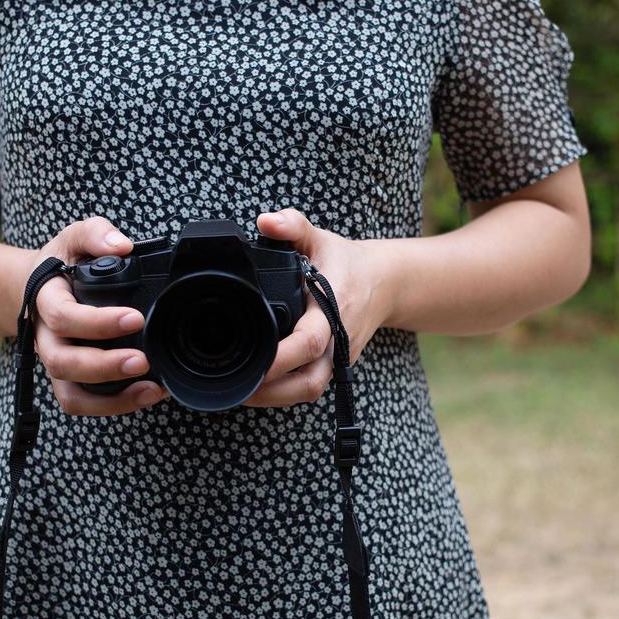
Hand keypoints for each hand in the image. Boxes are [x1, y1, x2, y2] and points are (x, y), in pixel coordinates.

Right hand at [23, 215, 170, 415]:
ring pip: (70, 394)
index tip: (135, 318)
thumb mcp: (75, 237)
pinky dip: (113, 406)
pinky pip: (82, 403)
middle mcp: (46, 337)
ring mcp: (56, 362)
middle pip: (63, 363)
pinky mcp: (70, 379)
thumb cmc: (62, 263)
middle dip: (104, 366)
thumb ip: (96, 234)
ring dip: (110, 398)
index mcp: (46, 301)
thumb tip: (122, 246)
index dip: (98, 322)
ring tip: (150, 389)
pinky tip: (147, 394)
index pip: (63, 317)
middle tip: (143, 361)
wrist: (38, 287)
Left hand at [242, 208, 389, 407]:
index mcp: (333, 310)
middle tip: (235, 387)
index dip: (281, 358)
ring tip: (239, 392)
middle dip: (271, 392)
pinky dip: (283, 392)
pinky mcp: (334, 366)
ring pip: (309, 391)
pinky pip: (309, 387)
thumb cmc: (346, 263)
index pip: (309, 342)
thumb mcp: (319, 239)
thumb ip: (293, 226)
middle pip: (309, 383)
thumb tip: (265, 221)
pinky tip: (258, 388)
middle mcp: (338, 341)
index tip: (253, 363)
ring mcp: (338, 358)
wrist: (383, 282)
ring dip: (275, 398)